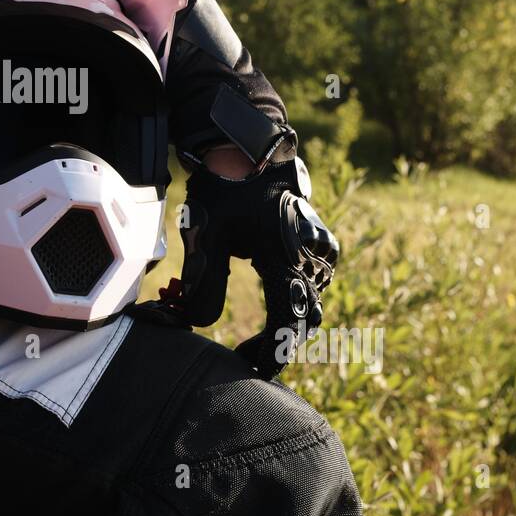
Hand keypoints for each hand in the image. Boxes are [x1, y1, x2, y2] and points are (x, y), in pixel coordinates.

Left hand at [179, 158, 338, 378]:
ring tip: (253, 336)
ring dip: (285, 322)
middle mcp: (312, 258)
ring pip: (311, 301)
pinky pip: (314, 280)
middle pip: (304, 318)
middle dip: (277, 342)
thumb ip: (204, 285)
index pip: (287, 325)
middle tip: (245, 354)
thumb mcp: (207, 236)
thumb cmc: (226, 188)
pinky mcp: (318, 241)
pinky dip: (294, 297)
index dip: (271, 354)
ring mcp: (319, 249)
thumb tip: (196, 325)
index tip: (250, 369)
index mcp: (287, 260)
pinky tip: (271, 302)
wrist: (248, 146)